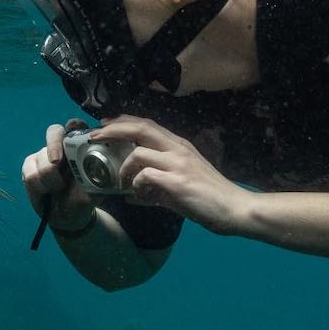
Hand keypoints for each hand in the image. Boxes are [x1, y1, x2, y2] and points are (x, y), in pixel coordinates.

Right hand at [20, 119, 96, 232]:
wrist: (67, 216)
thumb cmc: (84, 198)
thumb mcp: (96, 190)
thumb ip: (98, 178)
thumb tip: (100, 173)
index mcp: (80, 146)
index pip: (77, 126)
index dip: (75, 126)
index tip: (76, 137)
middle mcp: (61, 146)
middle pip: (54, 131)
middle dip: (53, 145)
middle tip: (56, 162)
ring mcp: (44, 155)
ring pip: (41, 159)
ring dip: (50, 179)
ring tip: (58, 189)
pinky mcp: (29, 166)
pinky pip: (30, 174)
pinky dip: (39, 187)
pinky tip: (46, 192)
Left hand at [90, 115, 248, 233]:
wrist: (234, 208)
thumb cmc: (208, 198)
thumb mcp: (179, 187)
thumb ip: (154, 188)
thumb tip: (131, 196)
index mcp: (179, 145)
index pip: (147, 124)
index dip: (123, 121)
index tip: (104, 124)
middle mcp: (178, 149)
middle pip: (140, 128)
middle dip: (113, 129)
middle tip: (94, 136)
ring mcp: (179, 164)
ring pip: (139, 153)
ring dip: (123, 168)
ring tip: (121, 182)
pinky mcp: (178, 182)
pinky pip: (146, 176)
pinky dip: (136, 185)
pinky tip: (137, 196)